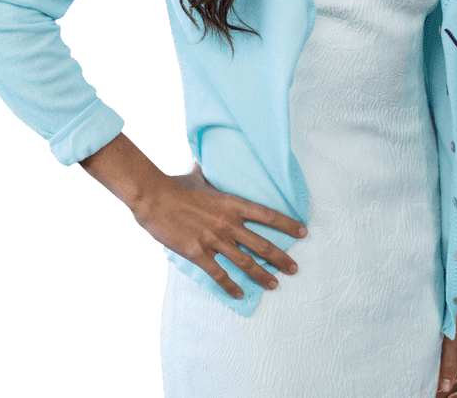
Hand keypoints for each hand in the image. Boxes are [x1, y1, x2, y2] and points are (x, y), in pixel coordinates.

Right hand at [133, 161, 306, 298]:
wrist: (153, 197)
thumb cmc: (176, 185)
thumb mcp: (199, 176)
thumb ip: (210, 174)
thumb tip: (207, 162)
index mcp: (233, 203)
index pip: (268, 215)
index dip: (288, 224)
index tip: (303, 232)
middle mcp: (228, 223)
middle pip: (262, 243)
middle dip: (281, 258)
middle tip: (294, 269)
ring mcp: (213, 240)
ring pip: (245, 262)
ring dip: (262, 275)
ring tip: (274, 285)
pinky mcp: (198, 253)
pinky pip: (219, 274)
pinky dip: (230, 286)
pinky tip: (239, 295)